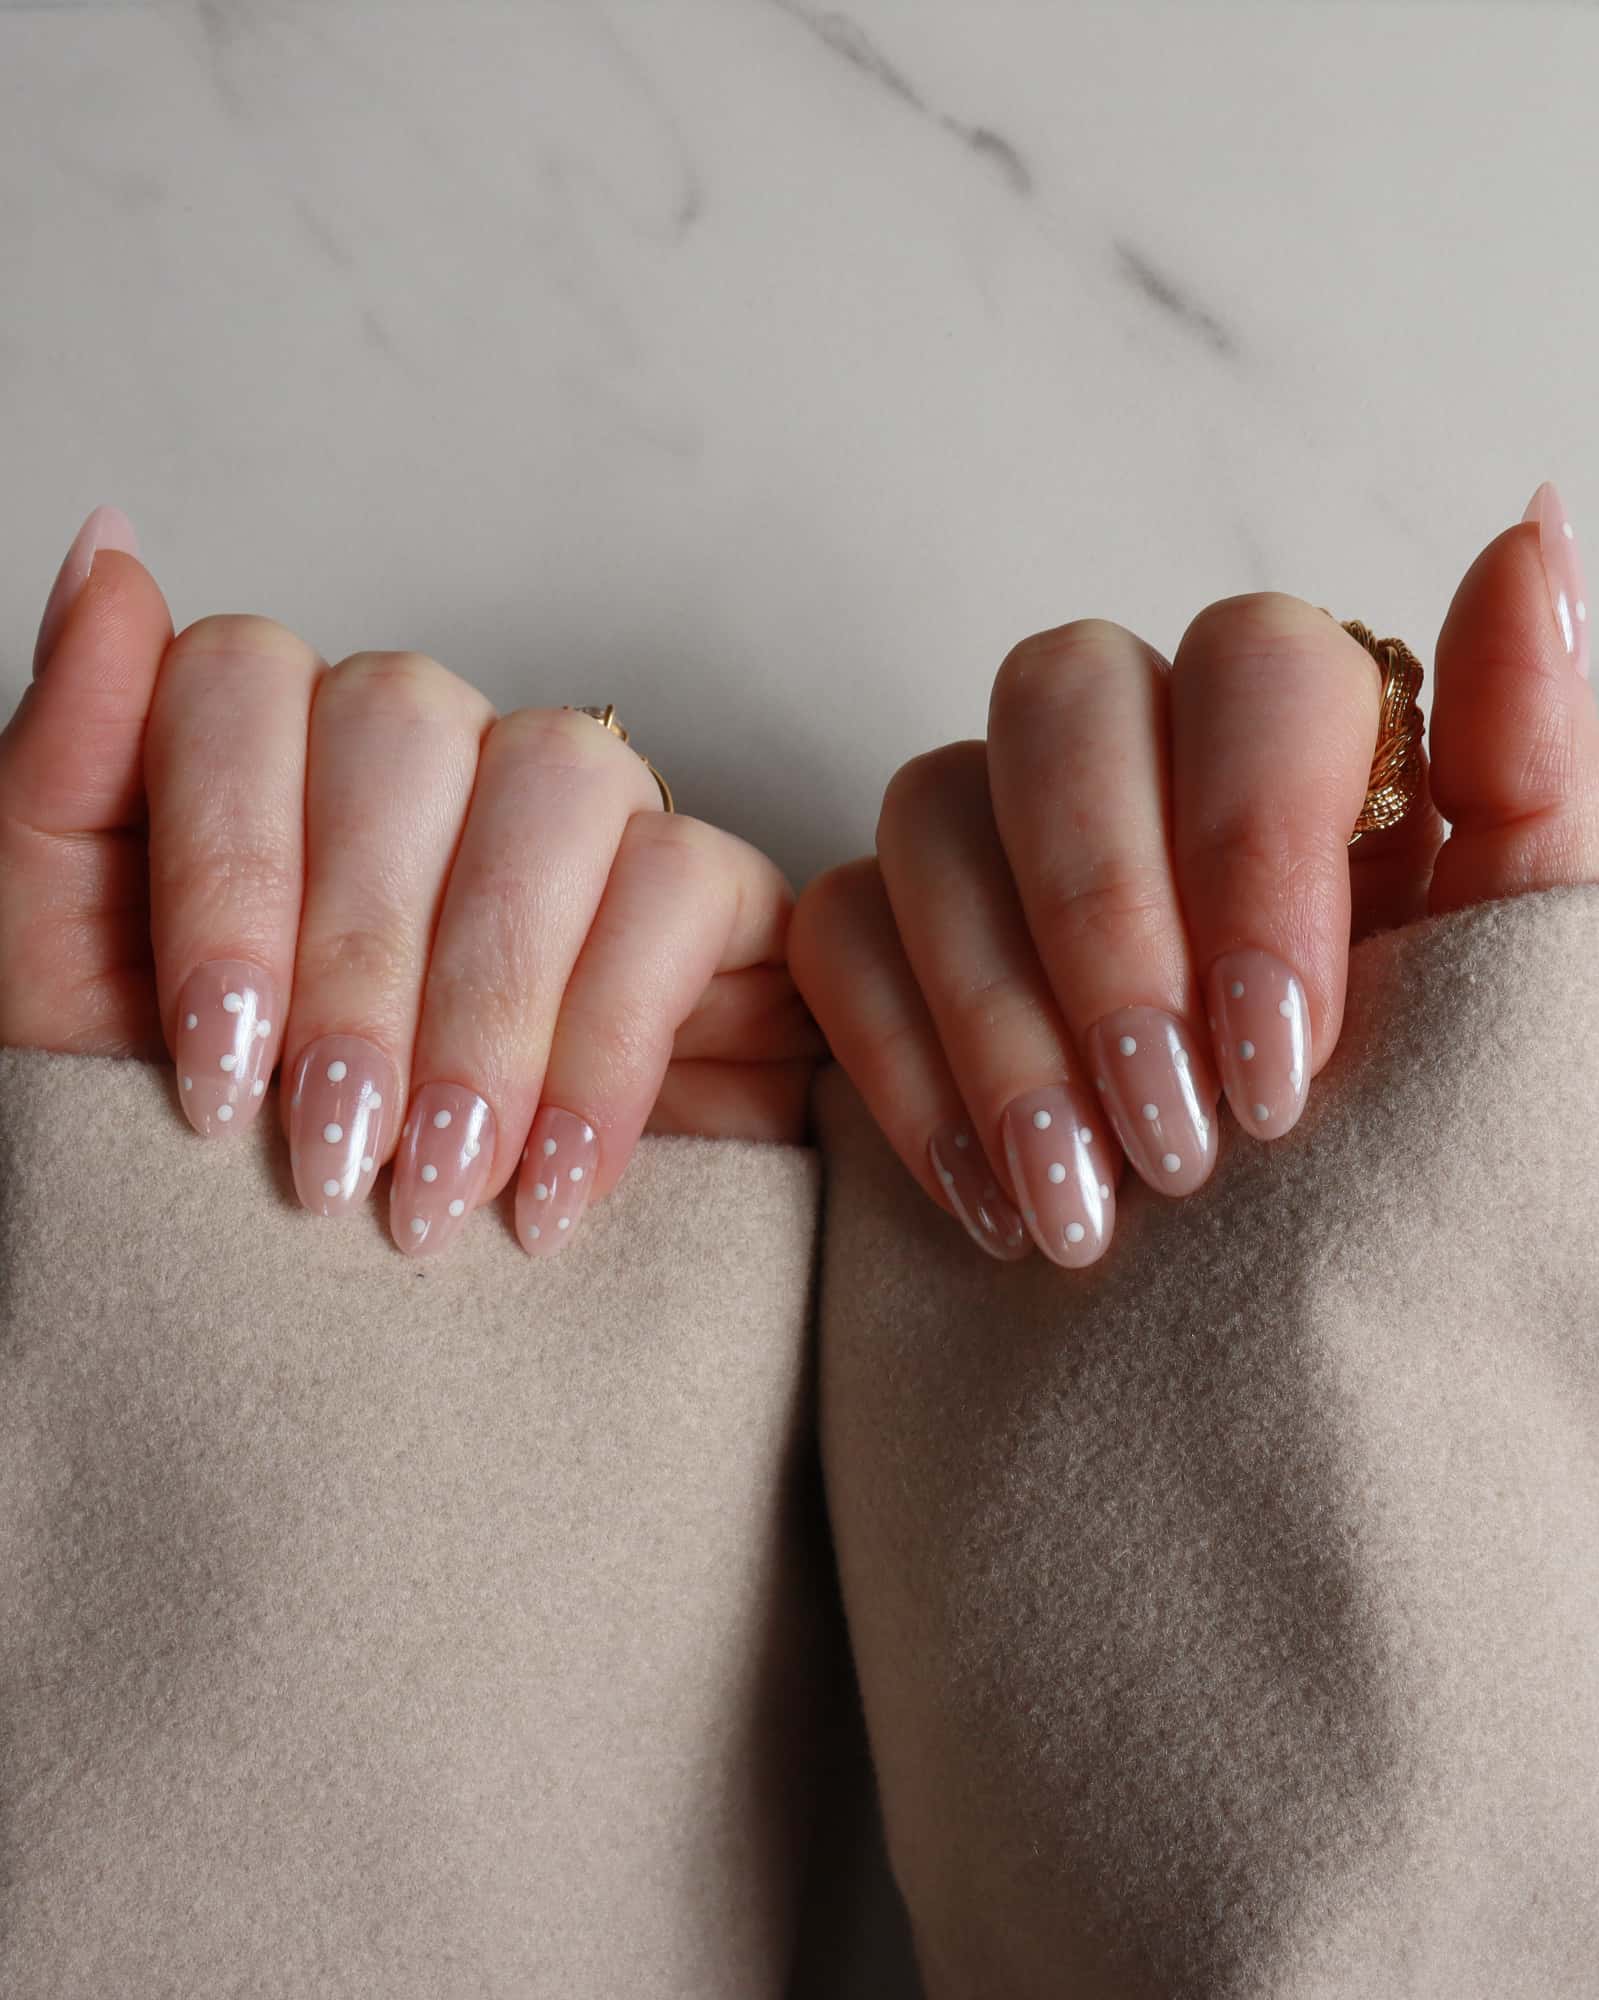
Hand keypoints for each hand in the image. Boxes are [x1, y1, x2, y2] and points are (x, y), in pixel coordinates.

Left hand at [0, 509, 823, 1257]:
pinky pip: (685, 884)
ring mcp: (576, 823)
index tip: (217, 1073)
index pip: (243, 679)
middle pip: (405, 718)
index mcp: (268, 767)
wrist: (369, 1373)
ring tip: (441, 1179)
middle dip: (358, 965)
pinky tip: (552, 1179)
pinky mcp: (712, 903)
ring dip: (487, 1000)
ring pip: (560, 777)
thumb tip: (108, 549)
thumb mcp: (71, 999)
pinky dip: (608, 1041)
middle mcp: (428, 766)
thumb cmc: (211, 1187)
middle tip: (333, 1155)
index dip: (227, 867)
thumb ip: (69, 773)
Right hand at [789, 483, 1598, 1267]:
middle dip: (1106, 916)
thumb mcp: (1507, 995)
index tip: (1278, 1055)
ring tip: (1085, 1208)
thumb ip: (1533, 772)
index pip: (1256, 662)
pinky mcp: (881, 948)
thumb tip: (1530, 532)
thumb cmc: (1418, 1173)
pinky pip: (836, 927)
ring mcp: (998, 851)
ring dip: (1002, 1013)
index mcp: (1315, 768)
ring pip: (933, 799)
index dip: (1249, 836)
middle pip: (1064, 687)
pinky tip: (991, 1197)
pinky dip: (903, 1062)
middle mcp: (1147, 774)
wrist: (1291, 1377)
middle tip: (1176, 1136)